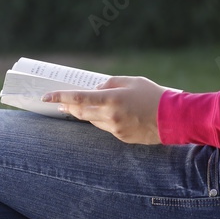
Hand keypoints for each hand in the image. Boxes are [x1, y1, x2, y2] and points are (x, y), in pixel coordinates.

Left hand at [42, 76, 168, 143]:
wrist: (173, 118)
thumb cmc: (153, 94)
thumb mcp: (131, 81)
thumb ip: (110, 83)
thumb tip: (96, 89)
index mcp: (112, 99)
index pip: (79, 98)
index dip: (60, 97)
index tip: (46, 97)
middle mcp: (110, 116)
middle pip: (81, 112)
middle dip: (68, 107)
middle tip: (59, 103)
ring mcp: (115, 129)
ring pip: (92, 121)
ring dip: (85, 113)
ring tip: (80, 106)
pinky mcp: (121, 138)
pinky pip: (105, 127)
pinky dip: (102, 119)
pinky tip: (106, 114)